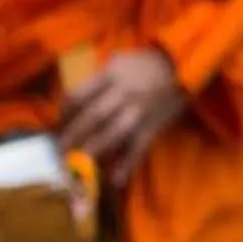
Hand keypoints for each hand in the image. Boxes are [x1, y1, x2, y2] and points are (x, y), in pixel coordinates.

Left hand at [57, 48, 186, 184]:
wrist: (184, 65)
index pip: (78, 96)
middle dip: (72, 137)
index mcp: (110, 76)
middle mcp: (123, 93)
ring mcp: (139, 111)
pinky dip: (127, 165)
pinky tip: (115, 180)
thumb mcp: (118, 61)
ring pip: (111, 134)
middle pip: (91, 117)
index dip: (64, 114)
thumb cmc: (146, 64)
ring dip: (92, 151)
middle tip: (58, 152)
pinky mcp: (154, 126)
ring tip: (76, 167)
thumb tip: (73, 102)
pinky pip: (138, 148)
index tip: (58, 126)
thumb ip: (97, 80)